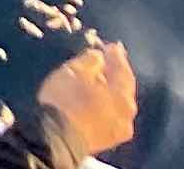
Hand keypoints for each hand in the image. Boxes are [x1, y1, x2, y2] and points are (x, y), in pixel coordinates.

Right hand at [34, 40, 137, 156]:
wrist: (56, 138)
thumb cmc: (65, 100)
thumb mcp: (73, 71)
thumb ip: (90, 60)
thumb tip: (99, 56)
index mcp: (122, 96)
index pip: (123, 71)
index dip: (117, 56)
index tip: (111, 45)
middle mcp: (127, 114)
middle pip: (124, 89)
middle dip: (115, 74)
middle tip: (107, 60)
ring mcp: (120, 129)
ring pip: (118, 104)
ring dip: (110, 90)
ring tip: (99, 79)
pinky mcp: (108, 139)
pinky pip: (112, 115)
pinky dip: (106, 104)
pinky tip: (96, 98)